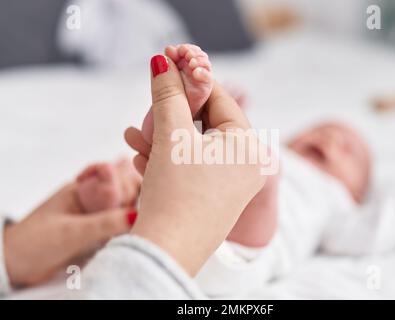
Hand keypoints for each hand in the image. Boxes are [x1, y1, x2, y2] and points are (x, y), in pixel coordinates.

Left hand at [4, 183, 132, 286]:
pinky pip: (118, 221)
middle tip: (131, 209)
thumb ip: (104, 223)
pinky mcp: (96, 230)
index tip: (128, 197)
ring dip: (131, 207)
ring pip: (123, 204)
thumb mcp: (72, 232)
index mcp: (81, 189)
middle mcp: (90, 198)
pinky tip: (129, 224)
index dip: (126, 183)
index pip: (114, 175)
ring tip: (132, 217)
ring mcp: (94, 213)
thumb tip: (136, 215)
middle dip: (132, 194)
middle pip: (123, 187)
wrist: (16, 265)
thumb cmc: (35, 242)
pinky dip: (126, 221)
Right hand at [126, 56, 265, 274]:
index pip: (219, 99)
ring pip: (195, 148)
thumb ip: (168, 95)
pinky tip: (143, 158)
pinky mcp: (219, 199)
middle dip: (169, 117)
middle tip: (145, 107)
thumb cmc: (175, 194)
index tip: (167, 64)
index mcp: (250, 146)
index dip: (189, 80)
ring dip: (163, 140)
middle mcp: (250, 165)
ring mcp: (236, 184)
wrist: (166, 255)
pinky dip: (170, 161)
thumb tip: (163, 62)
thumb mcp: (171, 137)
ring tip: (134, 137)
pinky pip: (195, 168)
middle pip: (205, 124)